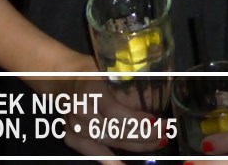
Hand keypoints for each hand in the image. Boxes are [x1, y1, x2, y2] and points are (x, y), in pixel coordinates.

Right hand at [49, 70, 169, 158]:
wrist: (62, 78)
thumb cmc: (92, 72)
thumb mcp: (110, 71)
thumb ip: (128, 87)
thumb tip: (157, 99)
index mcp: (90, 90)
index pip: (114, 111)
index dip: (135, 119)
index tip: (156, 121)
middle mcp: (80, 111)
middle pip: (115, 130)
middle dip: (144, 135)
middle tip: (165, 132)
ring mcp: (73, 127)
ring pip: (109, 142)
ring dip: (136, 145)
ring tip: (158, 143)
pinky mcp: (70, 137)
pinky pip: (91, 152)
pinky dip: (107, 159)